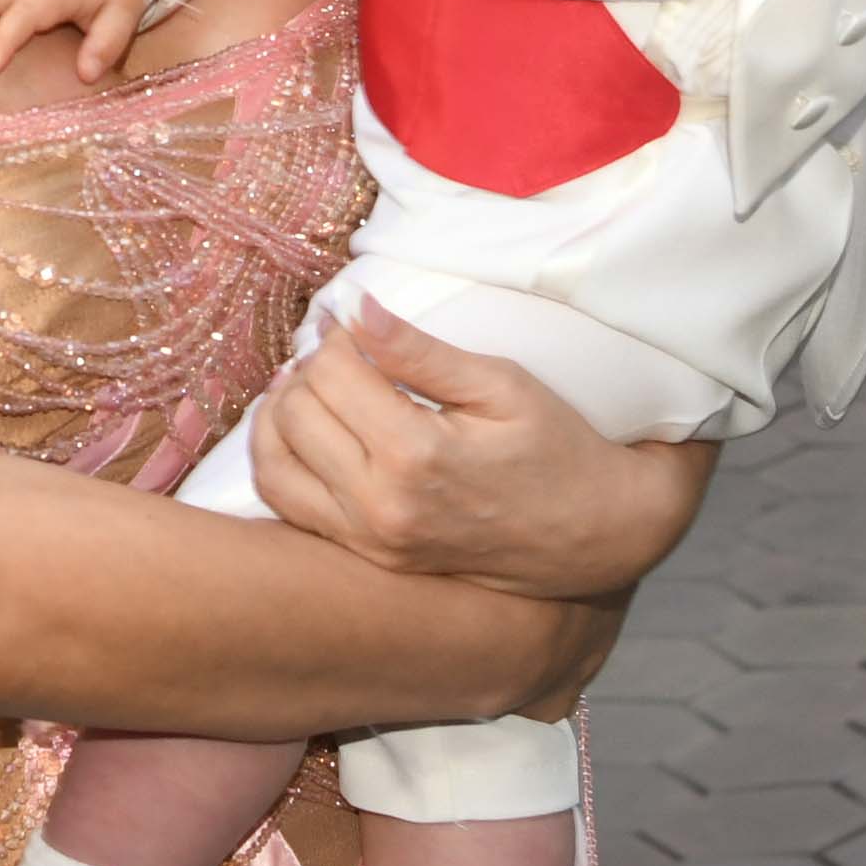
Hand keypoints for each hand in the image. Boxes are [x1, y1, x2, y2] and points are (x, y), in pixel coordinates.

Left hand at [244, 304, 716, 599]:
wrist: (591, 534)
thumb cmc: (557, 449)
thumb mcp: (502, 384)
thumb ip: (421, 351)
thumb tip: (356, 308)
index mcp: (414, 455)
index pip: (330, 374)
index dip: (336, 336)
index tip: (356, 323)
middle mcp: (379, 505)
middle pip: (295, 414)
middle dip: (307, 370)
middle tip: (340, 350)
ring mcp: (369, 541)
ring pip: (274, 464)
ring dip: (279, 414)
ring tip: (310, 385)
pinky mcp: (367, 557)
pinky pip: (288, 505)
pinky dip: (281, 459)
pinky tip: (306, 431)